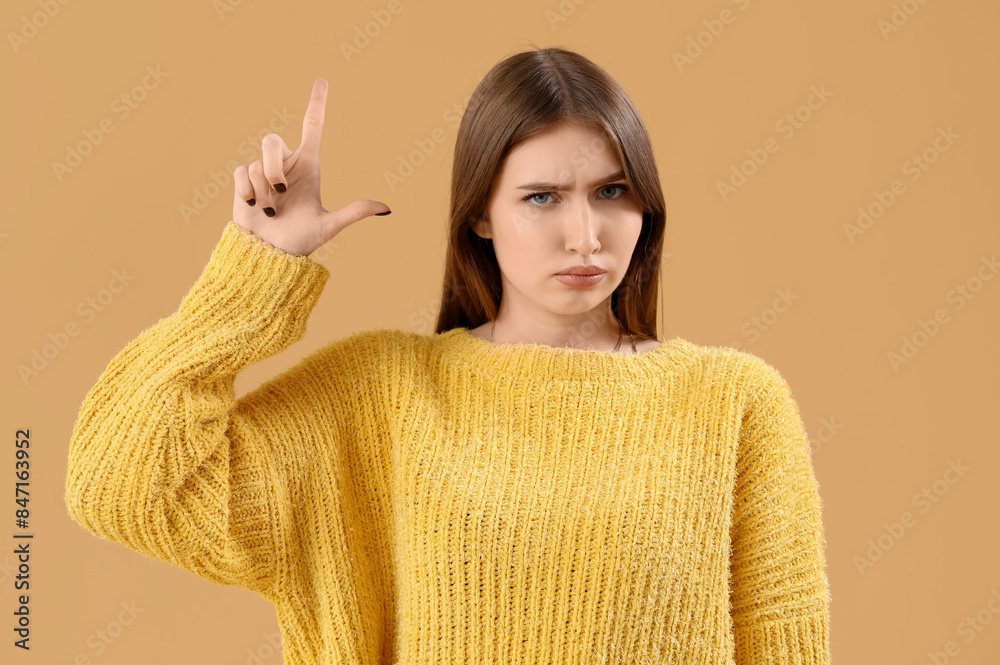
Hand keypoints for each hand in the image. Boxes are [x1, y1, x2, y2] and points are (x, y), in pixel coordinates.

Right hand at [231, 77, 390, 256]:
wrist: (269, 255)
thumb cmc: (299, 240)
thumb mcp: (328, 226)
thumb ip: (354, 213)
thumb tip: (386, 208)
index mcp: (308, 167)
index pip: (312, 127)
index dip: (316, 103)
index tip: (322, 80)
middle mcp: (286, 165)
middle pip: (271, 140)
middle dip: (273, 169)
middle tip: (279, 195)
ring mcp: (264, 171)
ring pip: (257, 162)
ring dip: (263, 191)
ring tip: (270, 210)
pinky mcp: (244, 179)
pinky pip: (242, 171)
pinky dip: (248, 191)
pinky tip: (253, 207)